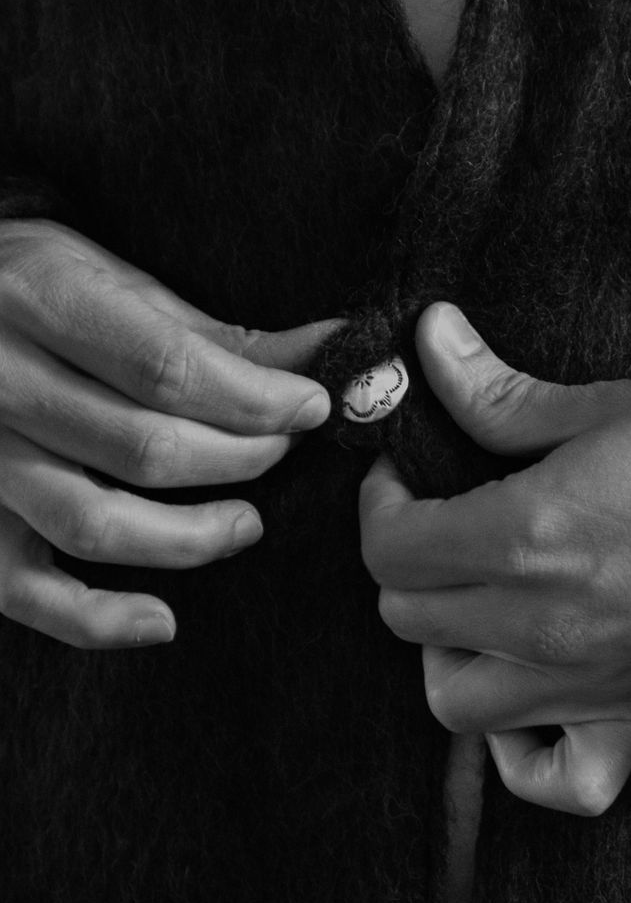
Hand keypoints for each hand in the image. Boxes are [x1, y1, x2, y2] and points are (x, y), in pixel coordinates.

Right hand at [0, 219, 338, 648]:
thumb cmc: (40, 285)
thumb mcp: (120, 282)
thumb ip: (216, 333)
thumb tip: (328, 349)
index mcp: (42, 296)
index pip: (167, 368)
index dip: (254, 397)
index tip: (312, 408)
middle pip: (141, 446)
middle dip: (239, 457)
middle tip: (285, 451)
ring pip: (91, 521)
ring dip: (189, 536)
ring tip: (248, 524)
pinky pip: (23, 588)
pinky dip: (93, 618)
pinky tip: (160, 620)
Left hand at [360, 302, 630, 813]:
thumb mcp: (601, 406)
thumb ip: (496, 390)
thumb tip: (428, 336)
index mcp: (526, 537)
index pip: (390, 549)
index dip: (380, 506)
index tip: (402, 480)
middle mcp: (542, 624)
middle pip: (408, 618)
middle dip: (404, 564)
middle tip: (438, 525)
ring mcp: (586, 683)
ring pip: (454, 703)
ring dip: (444, 652)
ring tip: (471, 604)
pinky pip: (558, 779)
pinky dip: (523, 755)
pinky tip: (528, 701)